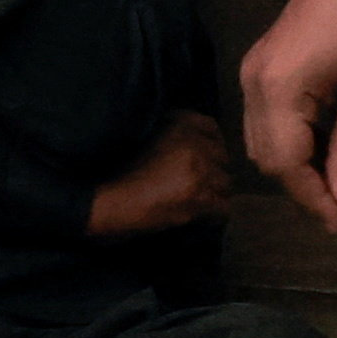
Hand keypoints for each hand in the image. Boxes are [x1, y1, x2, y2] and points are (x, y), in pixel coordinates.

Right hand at [86, 109, 238, 241]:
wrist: (111, 202)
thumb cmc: (118, 169)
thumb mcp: (142, 137)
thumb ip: (167, 131)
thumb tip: (183, 137)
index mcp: (180, 125)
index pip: (209, 126)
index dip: (208, 138)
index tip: (203, 148)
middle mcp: (197, 147)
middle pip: (222, 156)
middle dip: (213, 165)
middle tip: (199, 175)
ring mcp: (202, 175)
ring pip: (225, 182)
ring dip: (214, 188)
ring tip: (200, 194)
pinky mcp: (201, 201)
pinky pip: (222, 207)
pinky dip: (214, 210)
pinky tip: (201, 212)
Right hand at [241, 0, 336, 232]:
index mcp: (277, 89)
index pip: (285, 163)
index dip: (314, 198)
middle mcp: (252, 84)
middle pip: (267, 156)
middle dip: (304, 188)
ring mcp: (251, 73)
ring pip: (263, 141)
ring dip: (297, 167)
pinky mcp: (260, 67)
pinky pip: (267, 120)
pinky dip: (293, 143)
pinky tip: (325, 149)